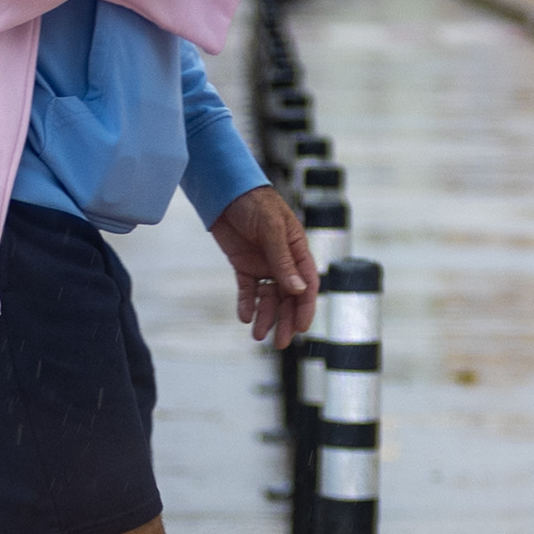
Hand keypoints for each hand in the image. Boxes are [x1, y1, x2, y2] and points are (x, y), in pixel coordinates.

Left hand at [211, 184, 316, 345]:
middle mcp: (283, 262)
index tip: (302, 328)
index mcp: (297, 251)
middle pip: (289, 298)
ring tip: (257, 335)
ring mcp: (263, 265)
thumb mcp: (271, 229)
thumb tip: (298, 290)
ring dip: (265, 316)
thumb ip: (283, 260)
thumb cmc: (256, 203)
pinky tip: (244, 317)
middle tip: (279, 343)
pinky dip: (247, 304)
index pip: (307, 285)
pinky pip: (248, 290)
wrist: (226, 191)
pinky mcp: (244, 266)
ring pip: (268, 298)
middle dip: (285, 321)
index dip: (305, 308)